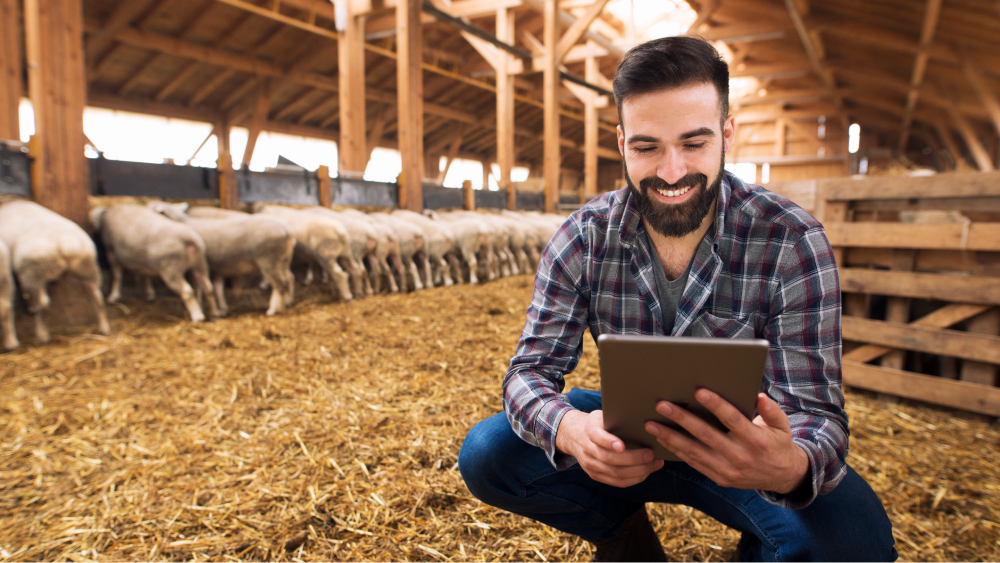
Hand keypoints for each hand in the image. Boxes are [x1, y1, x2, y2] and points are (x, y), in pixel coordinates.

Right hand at [556, 409, 663, 487]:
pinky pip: (616, 482)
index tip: (622, 446)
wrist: (573, 435)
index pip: (597, 437)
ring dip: (638, 471)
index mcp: (589, 430)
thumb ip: (616, 420)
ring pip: (615, 473)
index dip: (609, 442)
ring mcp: (590, 465)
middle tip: (651, 454)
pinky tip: (646, 472)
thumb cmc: (596, 423)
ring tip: (655, 464)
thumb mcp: (601, 416)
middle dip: (633, 459)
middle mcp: (587, 449)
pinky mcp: (595, 475)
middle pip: (609, 459)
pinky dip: (634, 479)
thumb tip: (643, 420)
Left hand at [644, 390, 808, 493]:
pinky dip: (677, 452)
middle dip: (682, 419)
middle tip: (662, 405)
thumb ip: (771, 410)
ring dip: (671, 438)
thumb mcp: (782, 425)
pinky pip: (694, 464)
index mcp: (756, 440)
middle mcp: (740, 457)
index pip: (732, 419)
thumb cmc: (778, 443)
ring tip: (651, 424)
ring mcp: (728, 471)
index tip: (699, 391)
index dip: (716, 405)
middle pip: (706, 435)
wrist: (783, 477)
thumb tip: (759, 396)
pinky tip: (663, 440)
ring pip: (694, 452)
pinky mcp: (720, 478)